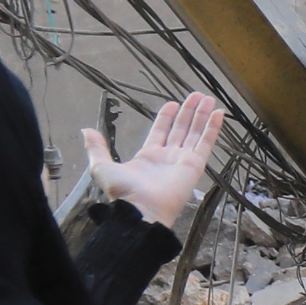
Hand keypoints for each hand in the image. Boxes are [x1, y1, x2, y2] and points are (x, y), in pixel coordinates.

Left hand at [82, 91, 224, 231]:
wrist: (141, 209)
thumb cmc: (123, 191)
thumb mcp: (101, 167)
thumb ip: (97, 148)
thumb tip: (86, 130)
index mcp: (148, 156)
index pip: (160, 131)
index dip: (167, 117)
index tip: (173, 103)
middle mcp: (167, 157)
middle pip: (181, 129)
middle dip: (189, 112)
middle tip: (197, 95)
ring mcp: (183, 160)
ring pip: (195, 133)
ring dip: (202, 115)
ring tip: (208, 98)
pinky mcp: (195, 165)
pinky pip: (206, 143)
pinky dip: (213, 128)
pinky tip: (218, 114)